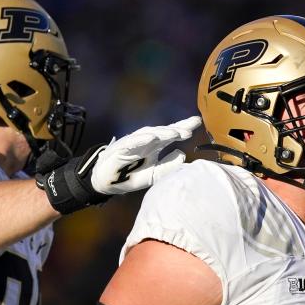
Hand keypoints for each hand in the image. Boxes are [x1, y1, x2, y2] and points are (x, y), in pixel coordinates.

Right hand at [37, 116, 199, 213]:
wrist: (106, 182)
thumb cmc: (131, 176)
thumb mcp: (154, 175)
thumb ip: (168, 166)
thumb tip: (182, 154)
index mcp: (155, 146)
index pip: (171, 134)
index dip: (184, 127)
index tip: (197, 121)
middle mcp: (145, 142)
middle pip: (163, 132)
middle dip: (176, 128)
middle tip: (190, 128)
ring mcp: (133, 143)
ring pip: (149, 134)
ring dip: (162, 133)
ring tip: (175, 133)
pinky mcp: (120, 149)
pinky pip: (132, 142)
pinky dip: (141, 140)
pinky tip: (152, 138)